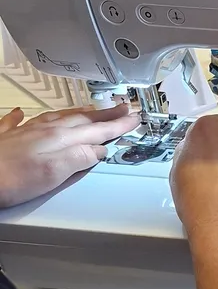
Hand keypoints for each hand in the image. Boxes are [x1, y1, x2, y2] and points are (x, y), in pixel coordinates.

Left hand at [0, 104, 137, 207]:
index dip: (119, 125)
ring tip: (93, 110)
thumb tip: (99, 149)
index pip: (98, 130)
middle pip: (83, 120)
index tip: (134, 118)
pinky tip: (23, 113)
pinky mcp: (6, 139)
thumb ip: (80, 158)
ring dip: (79, 113)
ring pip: (59, 117)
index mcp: (61, 138)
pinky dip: (24, 117)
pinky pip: (19, 122)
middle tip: (124, 109)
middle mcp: (46, 130)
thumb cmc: (9, 179)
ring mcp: (25, 132)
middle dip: (106, 115)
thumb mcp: (53, 173)